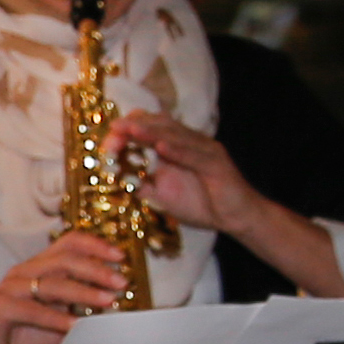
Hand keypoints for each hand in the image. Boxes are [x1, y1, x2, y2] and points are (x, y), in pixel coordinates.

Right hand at [0, 236, 129, 343]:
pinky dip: (55, 318)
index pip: (69, 243)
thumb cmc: (19, 331)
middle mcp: (24, 271)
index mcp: (39, 267)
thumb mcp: (57, 318)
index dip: (96, 246)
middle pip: (64, 260)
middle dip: (96, 270)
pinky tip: (73, 326)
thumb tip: (112, 306)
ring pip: (51, 283)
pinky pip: (31, 309)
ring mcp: (10, 288)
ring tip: (105, 302)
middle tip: (120, 282)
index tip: (120, 257)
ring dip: (83, 293)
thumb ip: (79, 310)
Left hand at [107, 109, 269, 245]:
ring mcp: (204, 149)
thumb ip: (142, 185)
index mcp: (176, 146)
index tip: (108, 142)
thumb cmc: (201, 204)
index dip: (128, 131)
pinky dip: (178, 151)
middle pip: (160, 125)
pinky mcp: (217, 163)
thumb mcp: (163, 197)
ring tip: (131, 130)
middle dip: (134, 128)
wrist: (235, 218)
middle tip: (114, 130)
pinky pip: (195, 154)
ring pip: (176, 135)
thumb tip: (117, 179)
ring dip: (151, 133)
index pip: (150, 128)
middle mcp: (190, 142)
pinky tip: (161, 148)